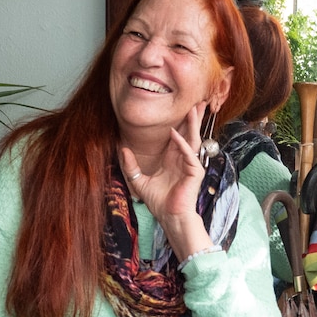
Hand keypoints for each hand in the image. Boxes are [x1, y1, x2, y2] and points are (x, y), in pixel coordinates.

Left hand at [119, 103, 211, 258]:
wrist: (169, 217)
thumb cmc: (159, 202)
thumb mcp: (139, 181)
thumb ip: (131, 165)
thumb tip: (122, 149)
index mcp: (173, 159)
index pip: (177, 136)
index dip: (179, 122)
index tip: (177, 106)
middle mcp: (184, 159)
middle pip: (189, 133)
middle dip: (192, 117)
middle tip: (194, 100)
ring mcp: (191, 164)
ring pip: (193, 139)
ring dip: (193, 124)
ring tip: (194, 108)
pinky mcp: (194, 172)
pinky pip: (189, 154)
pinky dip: (182, 143)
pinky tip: (175, 133)